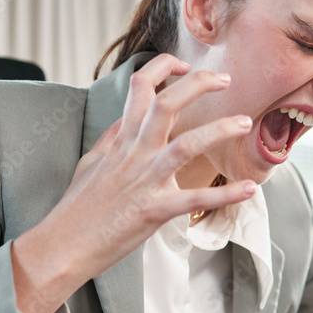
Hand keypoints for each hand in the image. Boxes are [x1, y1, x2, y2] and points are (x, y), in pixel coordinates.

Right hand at [12, 54, 255, 312]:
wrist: (62, 246)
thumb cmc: (77, 209)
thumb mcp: (89, 164)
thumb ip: (110, 139)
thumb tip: (123, 119)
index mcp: (121, 141)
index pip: (139, 88)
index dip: (163, 68)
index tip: (184, 65)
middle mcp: (134, 154)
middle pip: (166, 104)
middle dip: (197, 84)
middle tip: (225, 79)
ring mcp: (145, 181)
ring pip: (185, 145)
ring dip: (218, 131)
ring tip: (245, 123)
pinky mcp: (153, 210)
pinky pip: (194, 199)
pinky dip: (224, 194)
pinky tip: (249, 189)